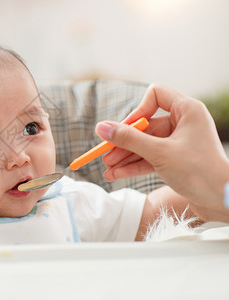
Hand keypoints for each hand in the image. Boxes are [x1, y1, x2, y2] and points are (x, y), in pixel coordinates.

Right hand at [95, 83, 228, 221]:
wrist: (222, 201)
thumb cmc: (199, 172)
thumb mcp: (158, 153)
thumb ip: (128, 139)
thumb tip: (101, 128)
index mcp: (187, 111)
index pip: (155, 95)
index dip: (138, 110)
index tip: (125, 129)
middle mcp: (183, 123)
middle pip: (144, 125)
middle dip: (123, 142)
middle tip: (104, 154)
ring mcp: (178, 142)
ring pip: (144, 144)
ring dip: (125, 156)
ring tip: (107, 169)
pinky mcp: (175, 160)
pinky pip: (149, 158)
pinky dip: (134, 166)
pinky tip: (116, 174)